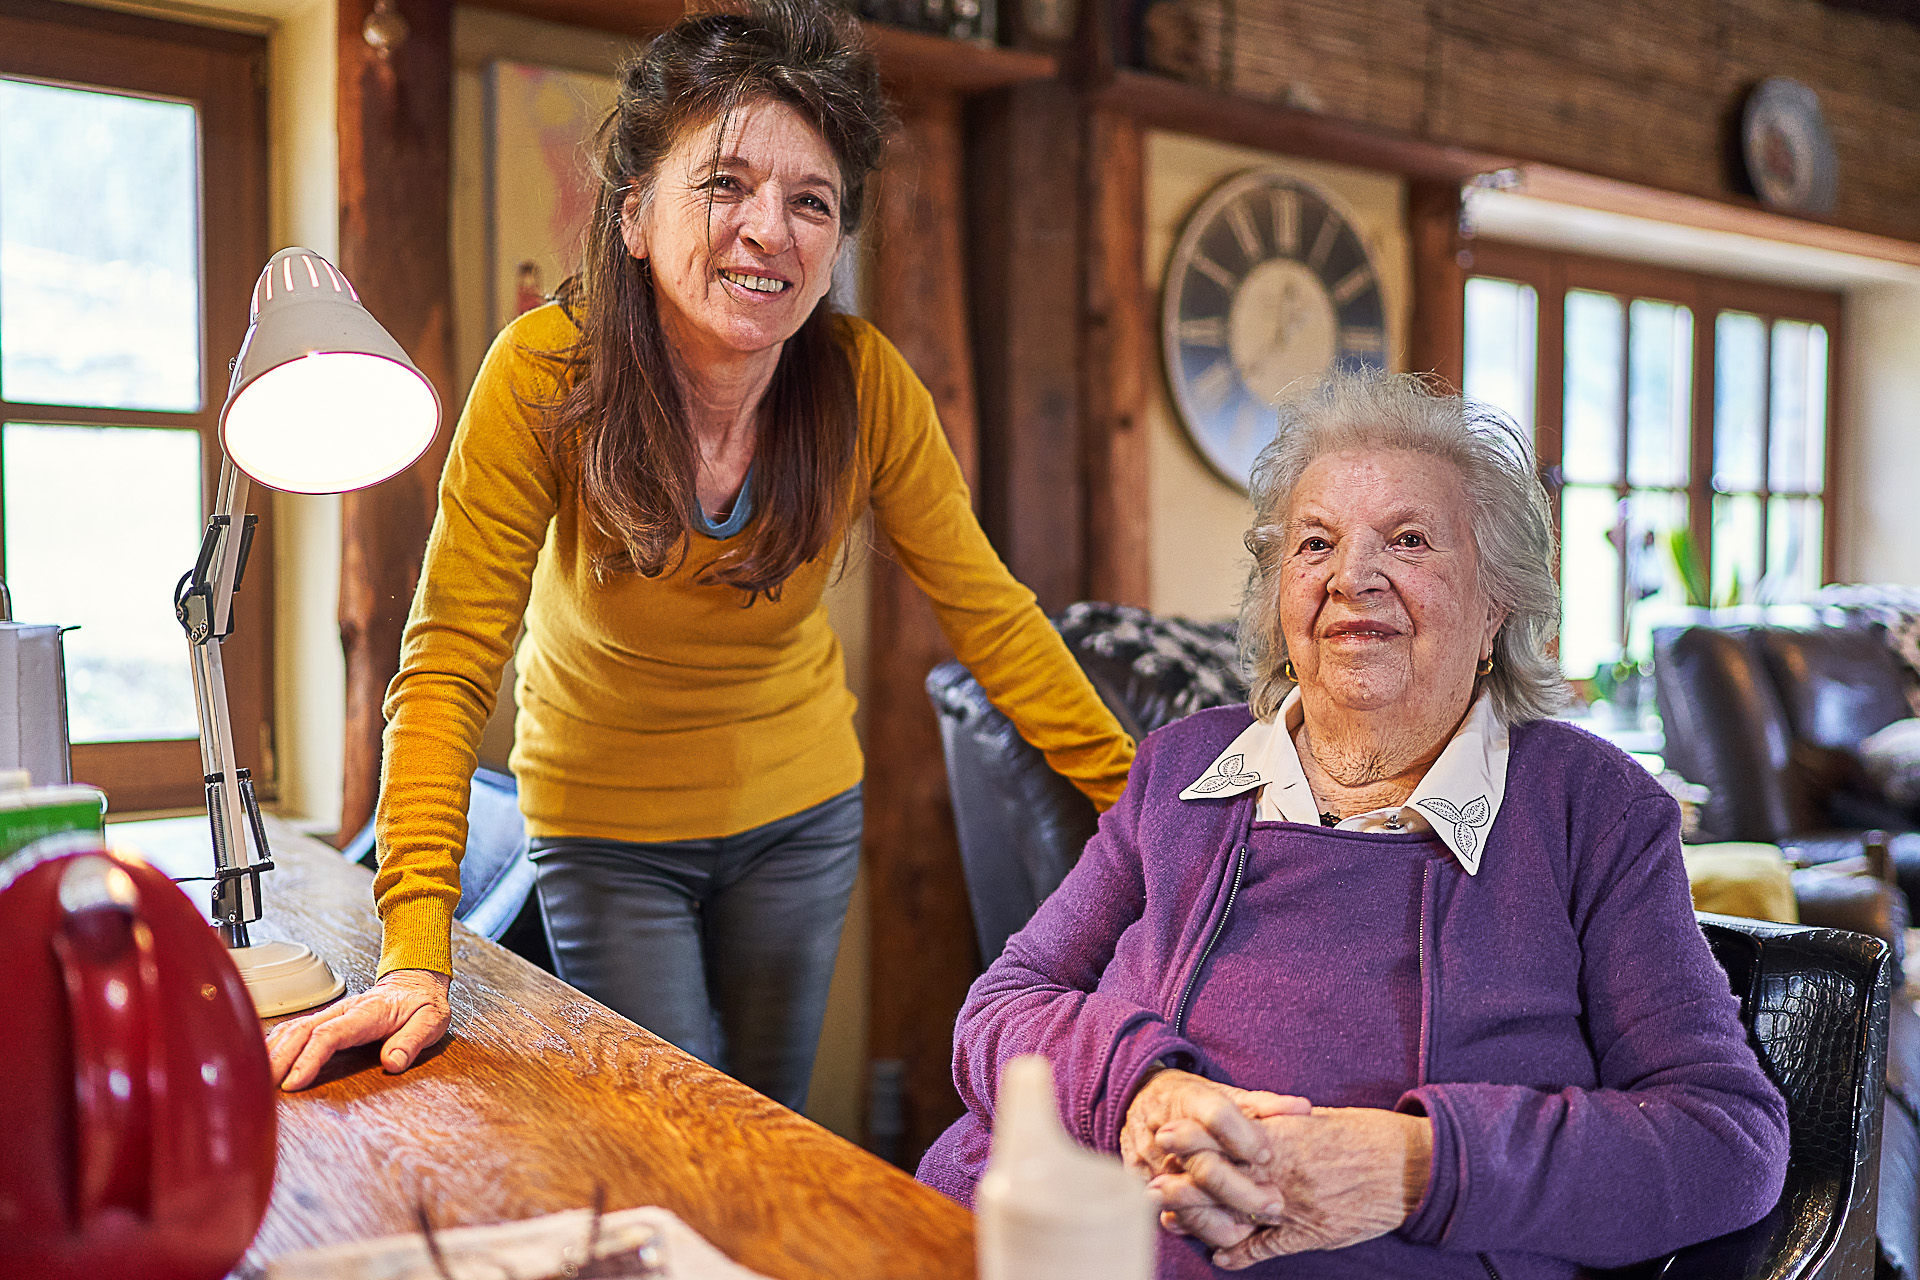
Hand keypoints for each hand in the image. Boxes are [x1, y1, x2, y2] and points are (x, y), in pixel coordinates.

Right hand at [265, 968, 451, 1090]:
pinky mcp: (325, 1019)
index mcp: (367, 1013)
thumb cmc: (421, 1004)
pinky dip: (274, 1044)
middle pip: (301, 1032)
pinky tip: (262, 1061)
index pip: (329, 1034)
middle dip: (278, 1060)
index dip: (308, 1058)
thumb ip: (413, 1041)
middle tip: (262, 1089)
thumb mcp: (431, 1021)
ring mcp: (331, 1013)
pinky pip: (294, 1028)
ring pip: (292, 1028)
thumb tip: (392, 1062)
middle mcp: (343, 1010)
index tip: (293, 1082)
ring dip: (271, 1052)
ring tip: (254, 1080)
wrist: (416, 982)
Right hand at [1119, 1068, 1309, 1248]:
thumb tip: (1303, 1109)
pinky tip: (1229, 1230)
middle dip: (1243, 1191)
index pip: (1217, 1116)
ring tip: (1255, 1225)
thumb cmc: (1192, 1099)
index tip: (1267, 1156)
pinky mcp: (1141, 1183)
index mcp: (1188, 1099)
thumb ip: (1263, 1104)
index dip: (1245, 1137)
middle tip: (1275, 1203)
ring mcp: (1151, 1160)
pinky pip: (1173, 1213)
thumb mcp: (1224, 1092)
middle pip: (1205, 1166)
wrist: (1139, 1101)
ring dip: (1225, 1217)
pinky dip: (1202, 1226)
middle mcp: (1166, 1130)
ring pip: (1189, 1199)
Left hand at [1148, 1106, 1432, 1268]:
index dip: (1192, 1137)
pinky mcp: (1311, 1233)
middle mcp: (1283, 1172)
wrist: (1410, 1165)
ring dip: (1201, 1218)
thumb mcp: (1315, 1120)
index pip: (1225, 1138)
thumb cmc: (1364, 1134)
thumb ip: (1278, 1123)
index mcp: (1284, 1137)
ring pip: (1236, 1215)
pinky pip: (1267, 1247)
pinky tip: (1221, 1256)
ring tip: (1170, 1216)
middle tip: (1151, 1182)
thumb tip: (1247, 1120)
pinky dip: (1241, 1254)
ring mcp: (1296, 1206)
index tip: (1164, 1132)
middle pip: (1220, 1178)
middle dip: (1183, 1181)